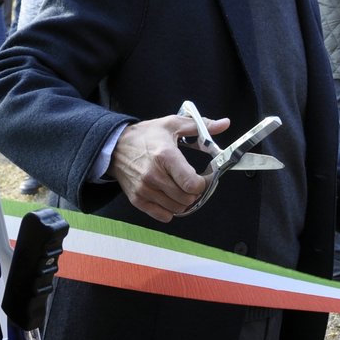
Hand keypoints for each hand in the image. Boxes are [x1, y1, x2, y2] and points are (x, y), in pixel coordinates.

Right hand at [108, 113, 230, 222]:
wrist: (115, 146)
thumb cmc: (146, 136)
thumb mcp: (173, 124)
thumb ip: (201, 126)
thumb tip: (224, 124)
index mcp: (165, 156)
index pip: (192, 184)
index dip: (203, 183)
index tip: (203, 176)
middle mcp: (154, 175)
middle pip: (187, 198)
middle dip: (195, 192)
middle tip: (192, 182)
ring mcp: (144, 189)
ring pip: (177, 209)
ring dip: (184, 201)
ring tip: (180, 187)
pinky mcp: (137, 199)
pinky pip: (163, 216)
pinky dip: (171, 210)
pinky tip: (170, 196)